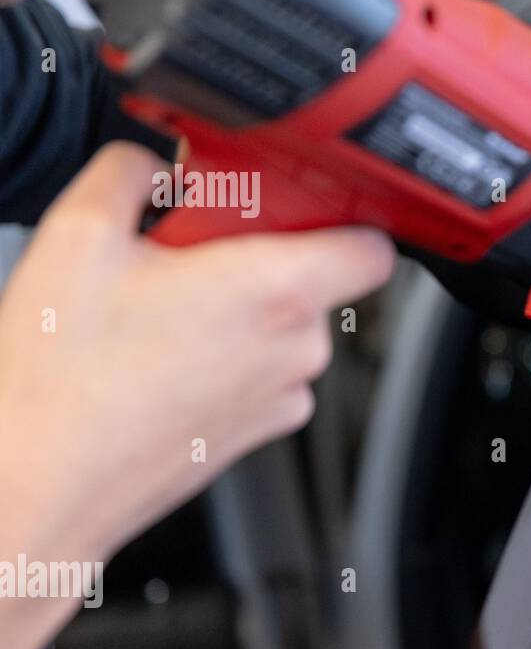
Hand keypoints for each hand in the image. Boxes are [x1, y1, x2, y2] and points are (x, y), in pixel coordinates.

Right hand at [0, 142, 394, 567]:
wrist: (40, 485)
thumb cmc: (61, 381)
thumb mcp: (78, 234)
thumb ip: (131, 172)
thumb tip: (152, 162)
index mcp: (277, 290)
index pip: (372, 244)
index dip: (342, 216)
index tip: (295, 203)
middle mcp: (297, 347)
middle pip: (316, 279)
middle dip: (257, 257)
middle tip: (185, 253)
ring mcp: (282, 395)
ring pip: (284, 327)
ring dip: (236, 309)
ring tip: (158, 313)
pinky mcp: (259, 431)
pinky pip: (263, 371)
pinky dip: (227, 357)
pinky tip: (161, 359)